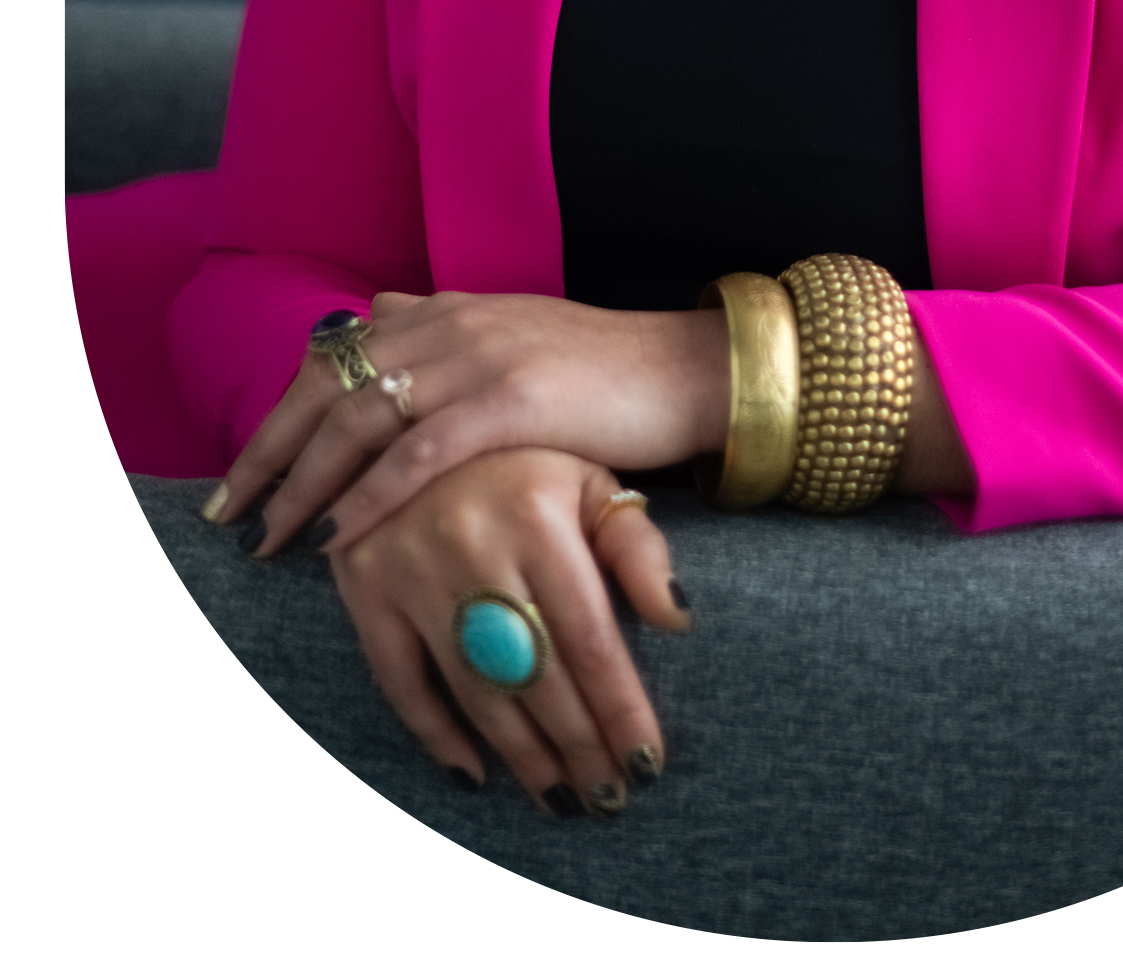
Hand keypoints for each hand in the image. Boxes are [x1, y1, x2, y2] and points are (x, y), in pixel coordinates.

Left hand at [210, 289, 729, 558]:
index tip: (239, 476)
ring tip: (272, 536)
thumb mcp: (510, 338)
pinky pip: (422, 449)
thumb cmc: (601, 373)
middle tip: (227, 513)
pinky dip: (372, 492)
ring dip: (306, 482)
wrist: (684, 370)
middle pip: (328, 385)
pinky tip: (342, 534)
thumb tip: (379, 315)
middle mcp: (451, 322)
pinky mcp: (514, 398)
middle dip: (269, 453)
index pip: (333, 356)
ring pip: (361, 417)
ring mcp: (481, 356)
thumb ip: (443, 331)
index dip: (278, 416)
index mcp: (445, 309)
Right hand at [331, 446, 690, 813]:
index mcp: (539, 515)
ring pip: (474, 687)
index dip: (621, 709)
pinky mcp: (364, 584)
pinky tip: (474, 772)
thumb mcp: (589, 474)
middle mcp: (474, 544)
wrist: (419, 403)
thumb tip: (679, 621)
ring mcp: (412, 566)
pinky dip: (434, 731)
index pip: (590, 638)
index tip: (649, 763)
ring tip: (560, 798)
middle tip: (609, 798)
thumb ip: (636, 544)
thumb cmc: (526, 450)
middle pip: (536, 674)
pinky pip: (398, 678)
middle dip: (579, 746)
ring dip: (521, 754)